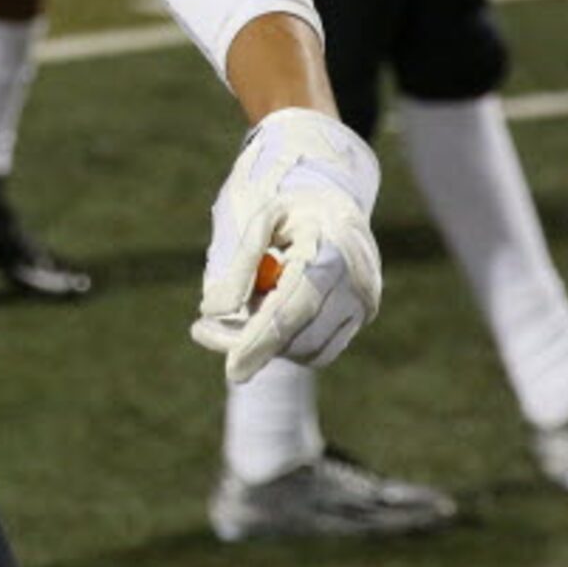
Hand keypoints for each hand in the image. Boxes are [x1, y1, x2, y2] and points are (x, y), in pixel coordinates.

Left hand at [191, 108, 383, 384]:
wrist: (335, 196)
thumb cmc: (290, 203)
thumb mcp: (258, 218)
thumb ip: (238, 263)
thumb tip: (212, 309)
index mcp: (331, 249)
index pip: (292, 309)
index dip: (259, 341)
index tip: (231, 370)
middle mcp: (358, 281)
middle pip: (299, 337)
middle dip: (250, 343)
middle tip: (201, 329)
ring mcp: (366, 301)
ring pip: (309, 350)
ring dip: (268, 343)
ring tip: (240, 306)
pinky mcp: (362, 314)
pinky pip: (321, 346)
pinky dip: (287, 340)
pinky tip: (265, 312)